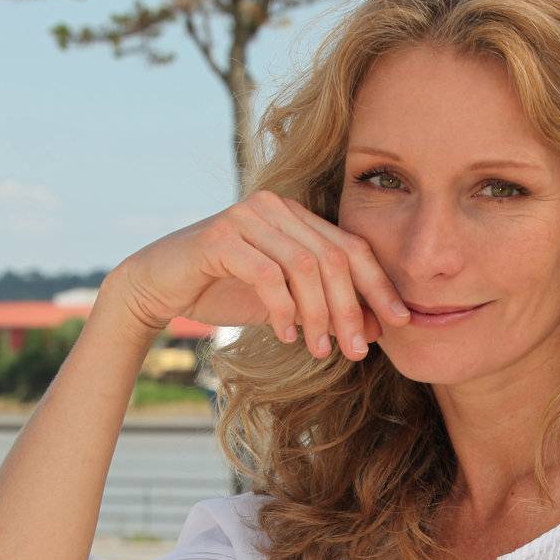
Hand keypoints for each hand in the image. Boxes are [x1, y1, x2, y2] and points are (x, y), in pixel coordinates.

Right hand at [107, 188, 412, 358]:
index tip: (400, 322)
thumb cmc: (224, 292)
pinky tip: (286, 335)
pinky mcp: (220, 236)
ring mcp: (246, 217)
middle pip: (334, 258)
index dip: (379, 286)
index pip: (352, 248)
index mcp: (296, 217)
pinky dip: (282, 309)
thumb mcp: (285, 304)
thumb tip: (377, 329)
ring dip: (318, 315)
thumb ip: (325, 308)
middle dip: (352, 308)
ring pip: (304, 267)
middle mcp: (275, 208)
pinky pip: (266, 274)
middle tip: (358, 350)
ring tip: (320, 351)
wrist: (159, 287)